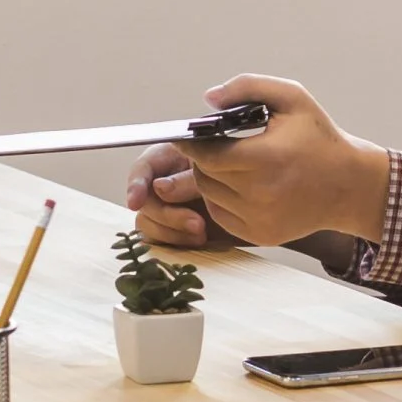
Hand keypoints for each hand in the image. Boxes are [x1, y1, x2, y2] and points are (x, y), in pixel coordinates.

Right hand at [125, 142, 242, 249]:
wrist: (265, 205)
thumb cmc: (244, 176)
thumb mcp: (218, 172)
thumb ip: (188, 179)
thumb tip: (159, 188)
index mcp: (172, 158)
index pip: (144, 167)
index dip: (136, 183)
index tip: (136, 201)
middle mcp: (165, 182)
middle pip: (145, 200)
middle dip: (167, 215)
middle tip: (196, 224)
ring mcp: (168, 207)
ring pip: (147, 222)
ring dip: (171, 231)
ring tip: (201, 234)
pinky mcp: (174, 229)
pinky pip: (159, 239)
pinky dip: (175, 242)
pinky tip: (198, 241)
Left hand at [180, 74, 390, 248]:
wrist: (349, 185)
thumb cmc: (319, 137)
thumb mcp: (292, 98)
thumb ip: (248, 87)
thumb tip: (208, 98)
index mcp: (266, 158)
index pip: (208, 155)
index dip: (192, 144)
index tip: (186, 135)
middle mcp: (260, 194)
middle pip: (205, 175)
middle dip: (202, 159)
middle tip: (210, 146)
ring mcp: (259, 219)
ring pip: (210, 195)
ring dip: (210, 178)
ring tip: (226, 162)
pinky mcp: (259, 234)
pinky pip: (222, 214)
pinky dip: (221, 198)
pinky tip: (236, 183)